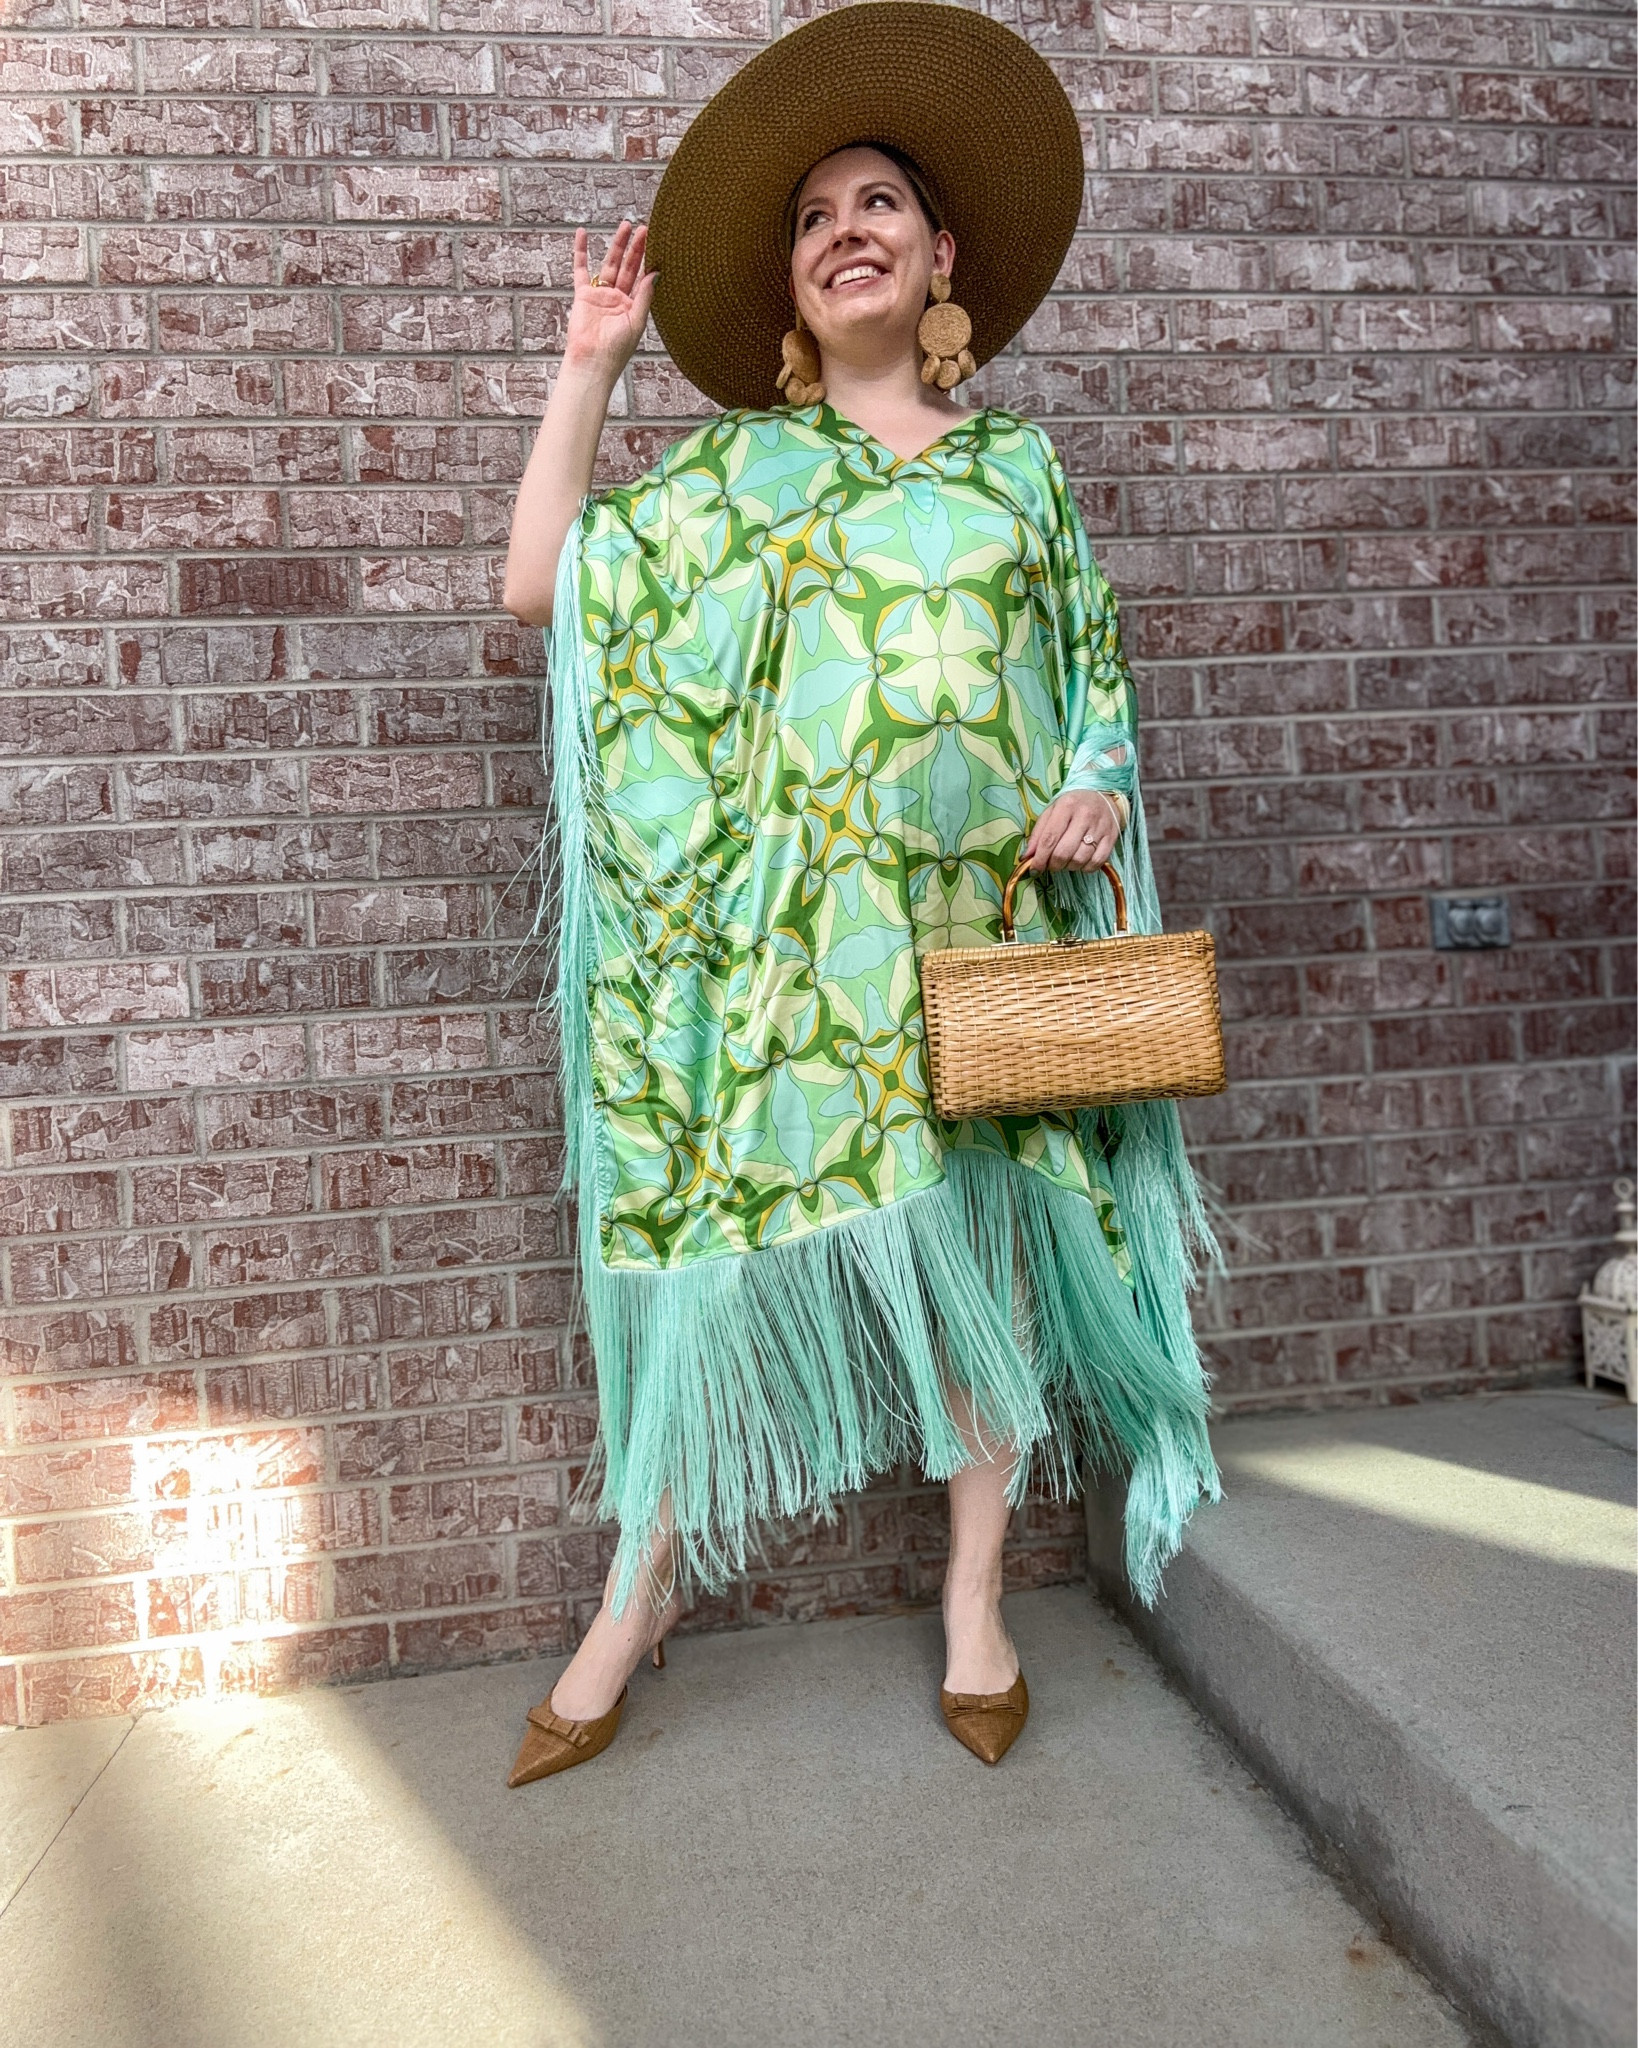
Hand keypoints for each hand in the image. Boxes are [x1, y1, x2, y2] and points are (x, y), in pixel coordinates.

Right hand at [564, 220, 658, 382]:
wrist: (592, 362)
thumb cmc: (617, 350)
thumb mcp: (636, 322)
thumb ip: (645, 296)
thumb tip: (656, 273)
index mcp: (633, 306)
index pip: (643, 278)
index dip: (649, 261)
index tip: (658, 242)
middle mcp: (618, 299)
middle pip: (628, 267)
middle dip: (636, 248)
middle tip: (644, 228)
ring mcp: (601, 295)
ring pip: (610, 264)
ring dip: (617, 245)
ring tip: (625, 226)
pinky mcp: (583, 295)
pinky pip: (581, 269)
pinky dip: (581, 251)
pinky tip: (582, 234)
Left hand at [1022, 790, 1120, 873]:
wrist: (1103, 796)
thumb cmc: (1073, 806)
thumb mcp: (1052, 812)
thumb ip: (1038, 833)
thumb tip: (1026, 857)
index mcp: (1067, 806)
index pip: (1049, 838)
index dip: (1039, 858)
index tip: (1034, 869)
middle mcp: (1085, 815)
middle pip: (1064, 852)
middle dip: (1053, 865)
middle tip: (1050, 865)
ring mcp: (1100, 827)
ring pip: (1080, 860)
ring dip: (1068, 867)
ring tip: (1065, 861)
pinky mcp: (1111, 838)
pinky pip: (1096, 862)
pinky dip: (1085, 868)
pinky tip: (1080, 862)